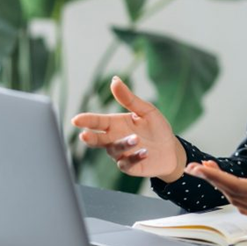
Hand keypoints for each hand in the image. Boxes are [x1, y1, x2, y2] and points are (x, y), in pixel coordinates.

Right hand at [71, 77, 185, 181]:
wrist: (170, 150)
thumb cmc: (156, 128)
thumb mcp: (145, 110)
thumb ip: (129, 98)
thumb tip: (114, 80)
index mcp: (115, 124)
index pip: (97, 121)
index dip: (86, 120)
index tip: (76, 119)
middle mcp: (114, 139)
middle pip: (97, 139)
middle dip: (90, 138)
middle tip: (84, 135)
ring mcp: (121, 154)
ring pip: (114, 149)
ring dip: (124, 143)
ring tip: (136, 138)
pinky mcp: (130, 166)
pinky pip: (128, 163)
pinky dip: (135, 157)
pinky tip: (144, 152)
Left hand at [184, 149, 246, 225]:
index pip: (236, 185)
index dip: (215, 176)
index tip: (199, 168)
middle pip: (232, 194)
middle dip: (212, 180)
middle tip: (196, 167)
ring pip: (237, 202)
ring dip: (222, 188)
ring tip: (210, 172)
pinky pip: (245, 208)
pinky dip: (233, 196)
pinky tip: (229, 186)